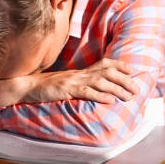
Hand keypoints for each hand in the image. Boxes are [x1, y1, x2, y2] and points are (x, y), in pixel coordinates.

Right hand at [0, 59, 139, 106]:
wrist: (28, 86)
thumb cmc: (49, 87)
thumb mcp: (68, 82)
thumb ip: (82, 83)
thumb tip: (97, 88)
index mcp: (81, 71)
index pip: (104, 63)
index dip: (119, 65)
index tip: (132, 70)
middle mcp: (80, 73)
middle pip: (107, 72)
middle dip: (124, 80)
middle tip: (136, 89)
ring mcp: (73, 81)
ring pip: (100, 82)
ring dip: (117, 89)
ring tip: (128, 96)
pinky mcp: (66, 90)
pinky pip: (85, 92)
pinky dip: (99, 96)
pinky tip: (109, 100)